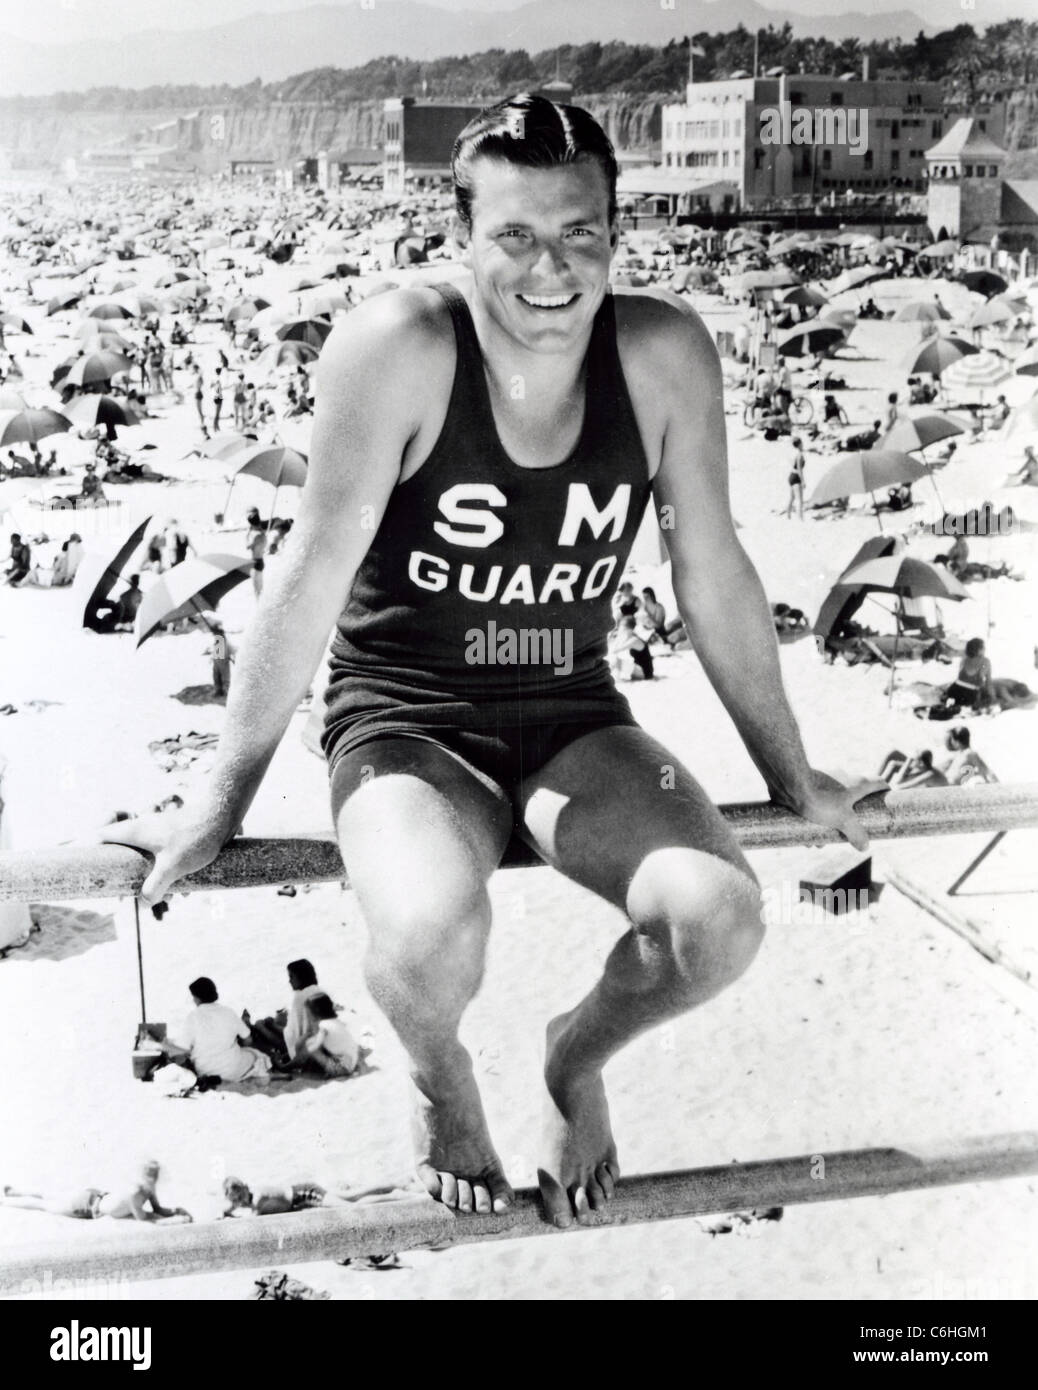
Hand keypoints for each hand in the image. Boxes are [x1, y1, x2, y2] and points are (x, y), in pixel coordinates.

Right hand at [97, 806, 233, 906]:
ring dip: (150, 880)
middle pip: (121, 853)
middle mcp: (143, 830)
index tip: (86, 870)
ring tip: (162, 900)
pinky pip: (164, 860)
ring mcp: (158, 834)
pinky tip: (185, 892)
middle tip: (124, 897)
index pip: (100, 835)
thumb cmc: (194, 838)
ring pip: (145, 860)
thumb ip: (155, 886)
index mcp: (134, 831)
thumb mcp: (172, 867)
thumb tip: (144, 903)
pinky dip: (169, 875)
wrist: (223, 817)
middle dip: (123, 877)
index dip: (88, 850)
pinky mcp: (174, 840)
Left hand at [773, 770, 888, 851]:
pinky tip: (804, 838)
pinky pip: (813, 806)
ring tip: (819, 843)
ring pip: (831, 805)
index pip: (879, 783)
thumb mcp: (843, 820)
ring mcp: (824, 781)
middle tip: (847, 834)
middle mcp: (842, 779)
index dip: (885, 792)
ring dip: (827, 825)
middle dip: (850, 819)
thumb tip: (864, 847)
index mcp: (857, 784)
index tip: (886, 803)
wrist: (789, 784)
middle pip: (854, 798)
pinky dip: (811, 822)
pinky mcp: (807, 786)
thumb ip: (856, 834)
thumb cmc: (819, 798)